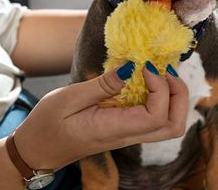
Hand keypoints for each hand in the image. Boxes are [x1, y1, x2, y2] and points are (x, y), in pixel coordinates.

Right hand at [13, 62, 188, 170]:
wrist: (38, 150)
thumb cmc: (47, 125)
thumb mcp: (69, 98)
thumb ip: (102, 84)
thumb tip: (130, 67)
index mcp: (114, 130)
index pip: (156, 116)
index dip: (161, 89)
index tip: (146, 67)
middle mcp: (127, 136)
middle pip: (174, 126)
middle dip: (179, 96)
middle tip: (164, 71)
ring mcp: (129, 135)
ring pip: (169, 125)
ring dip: (173, 98)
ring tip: (158, 74)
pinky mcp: (126, 130)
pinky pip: (156, 119)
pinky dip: (162, 99)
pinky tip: (148, 81)